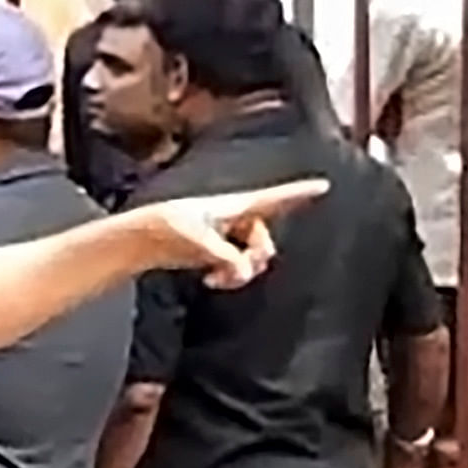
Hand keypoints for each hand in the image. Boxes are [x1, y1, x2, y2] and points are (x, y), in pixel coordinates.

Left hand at [138, 177, 330, 285]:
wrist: (143, 236)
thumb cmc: (171, 229)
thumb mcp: (203, 245)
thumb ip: (230, 259)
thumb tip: (244, 271)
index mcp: (235, 207)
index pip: (274, 200)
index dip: (299, 194)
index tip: (324, 186)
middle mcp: (236, 218)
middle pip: (265, 242)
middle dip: (254, 258)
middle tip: (233, 272)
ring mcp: (228, 234)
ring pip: (252, 258)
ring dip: (239, 273)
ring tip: (216, 280)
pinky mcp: (219, 249)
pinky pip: (238, 266)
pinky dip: (228, 276)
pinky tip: (211, 282)